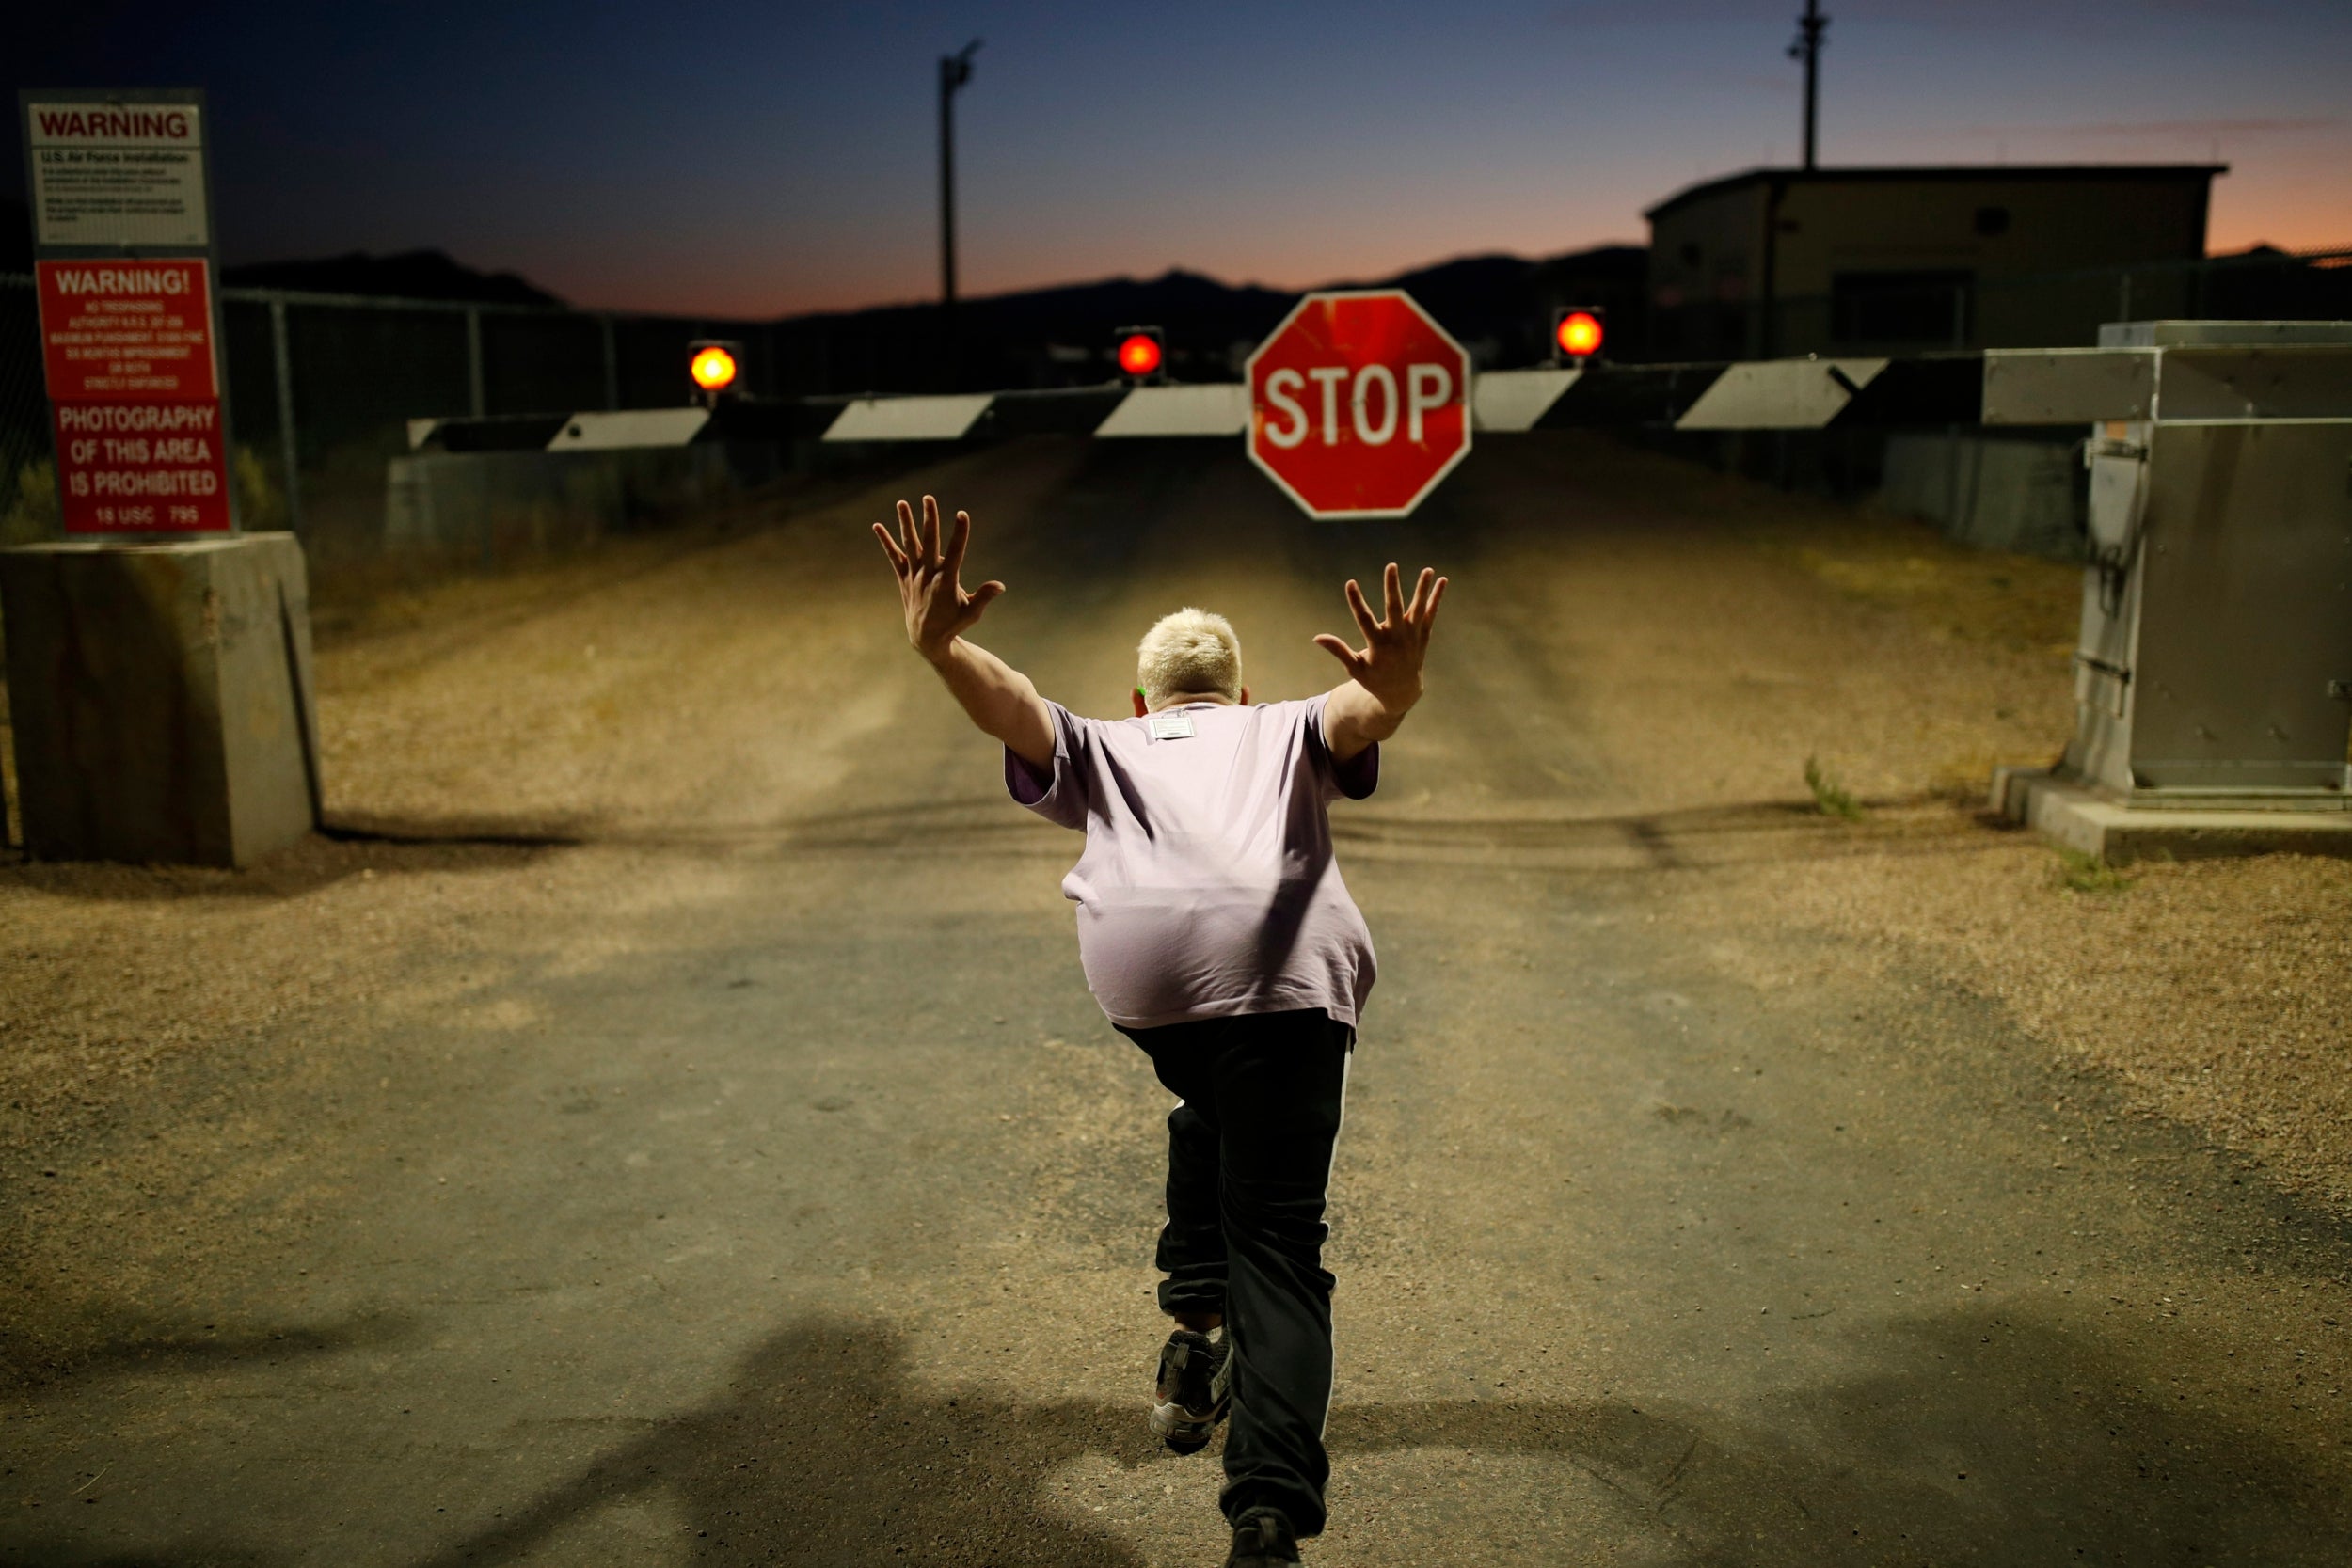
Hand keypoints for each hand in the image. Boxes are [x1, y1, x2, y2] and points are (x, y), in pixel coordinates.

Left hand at [873, 495, 1004, 661]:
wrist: (926, 638)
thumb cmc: (953, 624)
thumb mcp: (971, 613)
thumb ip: (983, 597)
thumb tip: (1000, 586)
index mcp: (947, 582)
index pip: (955, 553)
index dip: (959, 533)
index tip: (962, 514)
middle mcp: (928, 576)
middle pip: (929, 542)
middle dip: (929, 519)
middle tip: (928, 498)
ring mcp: (914, 576)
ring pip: (909, 545)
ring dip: (905, 523)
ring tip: (901, 503)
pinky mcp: (904, 578)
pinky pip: (893, 556)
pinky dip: (885, 541)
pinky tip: (877, 526)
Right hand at [1313, 563, 1446, 708]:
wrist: (1401, 692)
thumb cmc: (1373, 679)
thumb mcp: (1354, 668)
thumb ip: (1338, 650)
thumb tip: (1317, 637)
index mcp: (1378, 646)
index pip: (1364, 619)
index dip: (1356, 601)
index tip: (1350, 582)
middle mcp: (1397, 639)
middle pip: (1394, 608)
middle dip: (1392, 587)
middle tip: (1391, 566)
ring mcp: (1413, 636)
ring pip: (1418, 608)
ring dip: (1423, 588)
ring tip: (1428, 570)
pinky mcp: (1423, 635)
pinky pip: (1431, 613)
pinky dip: (1436, 597)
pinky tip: (1443, 580)